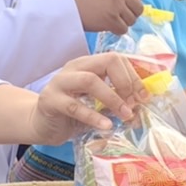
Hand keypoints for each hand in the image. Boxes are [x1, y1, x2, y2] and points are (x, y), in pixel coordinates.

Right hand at [29, 53, 145, 145]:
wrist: (42, 124)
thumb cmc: (73, 113)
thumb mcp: (98, 104)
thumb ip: (116, 100)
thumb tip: (142, 105)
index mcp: (88, 64)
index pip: (116, 59)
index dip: (134, 76)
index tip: (143, 97)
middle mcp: (75, 68)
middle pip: (106, 61)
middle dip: (125, 83)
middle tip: (133, 105)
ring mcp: (60, 82)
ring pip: (90, 80)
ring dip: (112, 98)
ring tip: (125, 115)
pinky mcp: (50, 100)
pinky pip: (74, 106)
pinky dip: (93, 116)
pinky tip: (106, 126)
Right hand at [67, 0, 142, 34]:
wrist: (64, 3)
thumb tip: (129, 1)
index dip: (132, 3)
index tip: (124, 9)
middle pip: (139, 8)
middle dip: (131, 15)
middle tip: (119, 18)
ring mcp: (116, 5)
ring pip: (132, 20)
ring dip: (123, 23)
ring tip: (110, 22)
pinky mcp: (111, 19)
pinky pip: (123, 29)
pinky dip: (116, 31)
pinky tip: (106, 28)